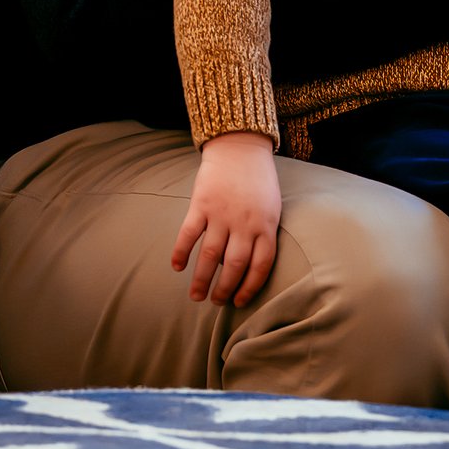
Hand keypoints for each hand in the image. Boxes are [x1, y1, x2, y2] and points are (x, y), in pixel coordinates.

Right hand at [171, 133, 281, 306]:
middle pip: (234, 266)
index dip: (249, 288)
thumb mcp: (271, 208)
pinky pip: (189, 234)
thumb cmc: (258, 180)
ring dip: (201, 279)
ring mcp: (221, 214)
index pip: (260, 266)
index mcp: (265, 226)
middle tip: (215, 302)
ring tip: (195, 295)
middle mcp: (244, 223)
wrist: (240, 147)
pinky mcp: (201, 204)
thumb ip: (262, 235)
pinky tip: (177, 266)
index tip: (239, 301)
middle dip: (224, 289)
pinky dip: (181, 252)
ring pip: (210, 256)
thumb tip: (247, 266)